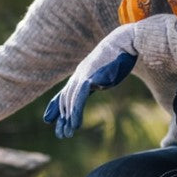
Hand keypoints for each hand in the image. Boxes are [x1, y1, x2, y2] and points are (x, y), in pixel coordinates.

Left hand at [43, 24, 137, 138]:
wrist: (126, 42)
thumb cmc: (120, 56)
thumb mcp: (106, 70)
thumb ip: (99, 77)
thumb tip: (97, 84)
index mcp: (82, 73)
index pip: (66, 92)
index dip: (57, 106)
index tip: (50, 119)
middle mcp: (79, 74)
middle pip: (65, 98)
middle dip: (62, 117)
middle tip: (61, 135)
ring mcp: (83, 74)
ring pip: (70, 99)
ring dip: (68, 118)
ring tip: (68, 133)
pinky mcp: (90, 76)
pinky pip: (79, 97)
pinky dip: (75, 111)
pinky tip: (75, 123)